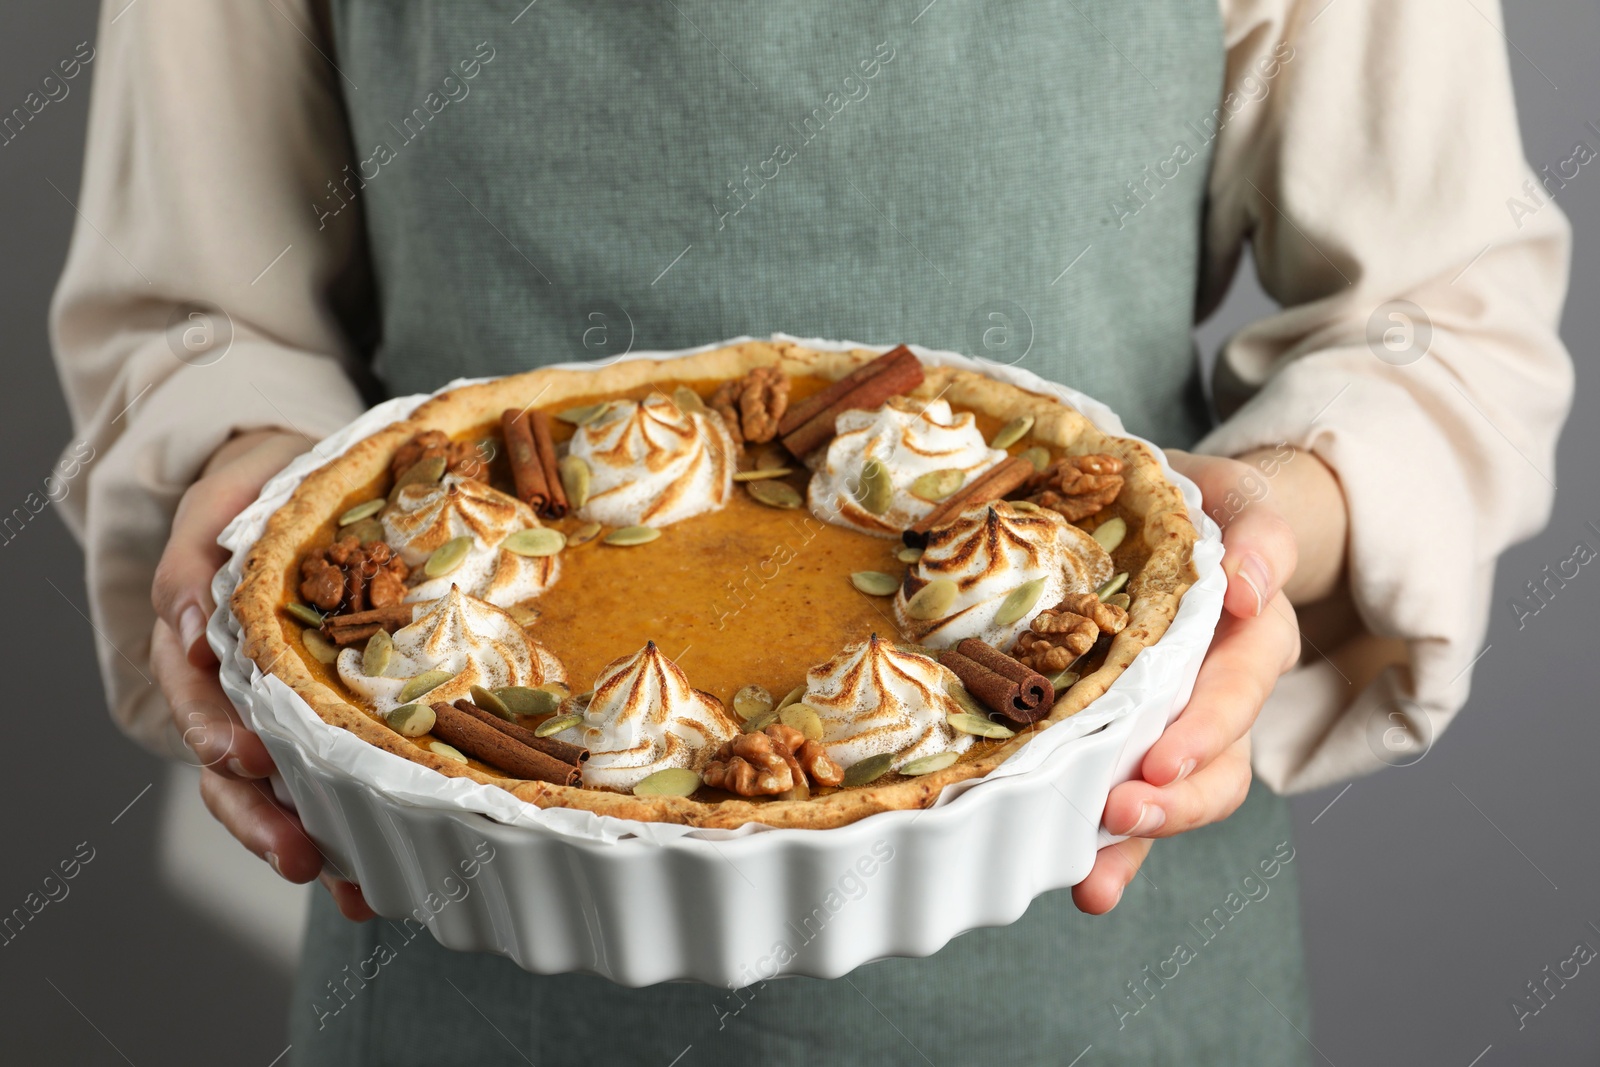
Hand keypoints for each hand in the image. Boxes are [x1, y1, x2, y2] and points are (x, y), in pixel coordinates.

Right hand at [150, 428, 374, 921]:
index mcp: (202, 640)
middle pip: (231, 771)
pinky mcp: (325, 716)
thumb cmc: (259, 487)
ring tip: (347, 887)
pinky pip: (329, 779)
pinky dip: (349, 828)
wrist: (303, 478)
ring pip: (277, 791)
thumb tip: (188, 626)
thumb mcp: (223, 498)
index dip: (220, 734)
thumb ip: (195, 559)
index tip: (250, 759)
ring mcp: (278, 709)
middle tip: (301, 854)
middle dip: (262, 818)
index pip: (198, 700)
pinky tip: (379, 873)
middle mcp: (233, 689)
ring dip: (308, 839)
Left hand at [1071, 446, 1346, 913]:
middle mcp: (1224, 690)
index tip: (1162, 756)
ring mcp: (1183, 725)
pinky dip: (1116, 852)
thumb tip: (1248, 588)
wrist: (1180, 518)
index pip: (1241, 685)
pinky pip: (1134, 801)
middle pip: (1220, 762)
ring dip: (1144, 838)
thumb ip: (1257, 532)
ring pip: (1181, 796)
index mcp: (1249, 633)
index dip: (1208, 725)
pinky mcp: (1139, 745)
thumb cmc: (1200, 505)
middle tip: (1122, 811)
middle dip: (1174, 797)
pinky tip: (1086, 887)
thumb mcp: (1233, 494)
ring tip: (1096, 873)